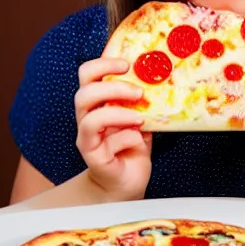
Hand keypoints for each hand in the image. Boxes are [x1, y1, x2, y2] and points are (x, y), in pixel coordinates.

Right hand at [74, 55, 151, 198]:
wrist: (126, 181)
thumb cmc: (131, 145)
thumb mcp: (139, 116)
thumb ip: (141, 100)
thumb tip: (161, 76)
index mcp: (95, 103)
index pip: (87, 75)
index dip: (103, 64)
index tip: (126, 64)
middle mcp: (86, 118)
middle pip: (83, 94)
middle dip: (112, 88)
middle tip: (138, 92)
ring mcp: (87, 139)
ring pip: (90, 119)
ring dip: (119, 114)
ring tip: (140, 118)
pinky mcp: (94, 158)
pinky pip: (107, 144)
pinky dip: (127, 138)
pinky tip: (138, 140)